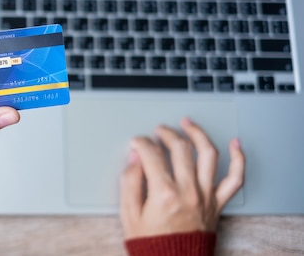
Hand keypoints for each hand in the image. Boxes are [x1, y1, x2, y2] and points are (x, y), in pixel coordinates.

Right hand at [120, 117, 244, 238]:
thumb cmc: (151, 242)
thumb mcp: (129, 214)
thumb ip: (129, 182)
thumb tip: (134, 158)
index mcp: (163, 193)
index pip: (151, 154)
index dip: (141, 143)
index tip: (137, 142)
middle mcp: (188, 191)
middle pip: (180, 148)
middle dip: (166, 133)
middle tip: (159, 130)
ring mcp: (205, 196)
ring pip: (208, 154)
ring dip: (198, 134)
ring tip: (188, 124)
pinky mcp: (217, 203)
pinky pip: (235, 179)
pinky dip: (238, 159)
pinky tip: (235, 145)